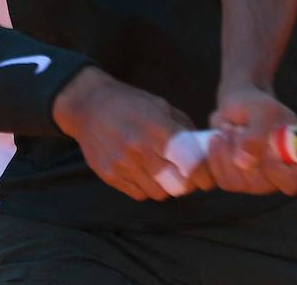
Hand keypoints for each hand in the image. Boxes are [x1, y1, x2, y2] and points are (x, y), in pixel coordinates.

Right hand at [53, 67, 215, 200]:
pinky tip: (147, 173)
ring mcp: (123, 165)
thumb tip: (205, 150)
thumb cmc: (132, 103)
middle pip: (177, 185)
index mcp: (159, 129)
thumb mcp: (162, 107)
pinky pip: (139, 194)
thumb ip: (185, 129)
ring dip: (168, 186)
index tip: (208, 177)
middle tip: (188, 176)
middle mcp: (140, 150)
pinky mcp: (109, 176)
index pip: (191, 163)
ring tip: (166, 172)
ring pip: (159, 193)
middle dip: (188, 183)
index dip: (204, 174)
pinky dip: (148, 188)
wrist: (89, 106)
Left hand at [207, 84, 296, 196]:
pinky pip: (221, 180)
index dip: (276, 172)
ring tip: (228, 128)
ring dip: (226, 152)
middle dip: (242, 153)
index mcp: (295, 157)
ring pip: (236, 182)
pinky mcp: (235, 180)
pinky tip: (218, 139)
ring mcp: (256, 180)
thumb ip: (257, 136)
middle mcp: (277, 174)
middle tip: (237, 128)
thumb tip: (244, 164)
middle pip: (259, 184)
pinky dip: (216, 157)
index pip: (291, 182)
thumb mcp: (261, 111)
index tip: (263, 149)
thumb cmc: (257, 104)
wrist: (238, 103)